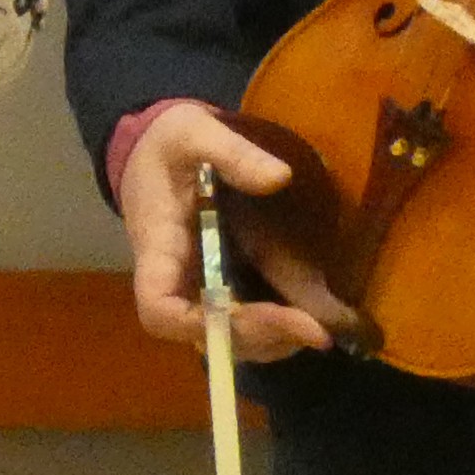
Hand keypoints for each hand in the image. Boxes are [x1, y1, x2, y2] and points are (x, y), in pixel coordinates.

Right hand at [116, 101, 343, 362]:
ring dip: (271, 342)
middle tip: (314, 329)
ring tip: (319, 330)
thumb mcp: (193, 132)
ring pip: (226, 338)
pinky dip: (274, 331)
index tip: (248, 317)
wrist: (155, 150)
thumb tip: (281, 178)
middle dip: (257, 336)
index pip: (159, 307)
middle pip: (203, 334)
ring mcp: (197, 287)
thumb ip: (232, 153)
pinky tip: (310, 319)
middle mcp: (175, 279)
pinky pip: (241, 324)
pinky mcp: (220, 285)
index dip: (196, 325)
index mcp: (158, 246)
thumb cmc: (167, 144)